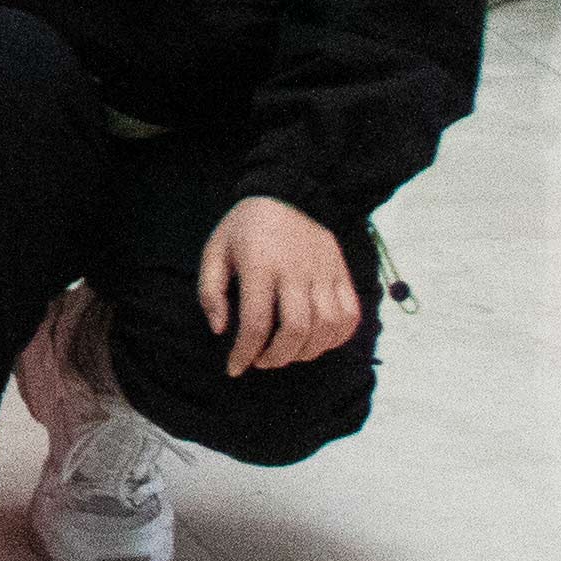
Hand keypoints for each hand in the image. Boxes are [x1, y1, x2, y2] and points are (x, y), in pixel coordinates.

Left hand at [197, 196, 360, 374]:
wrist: (289, 192)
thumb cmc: (246, 226)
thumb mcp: (216, 250)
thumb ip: (211, 291)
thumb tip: (220, 330)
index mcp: (260, 265)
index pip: (256, 322)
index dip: (244, 353)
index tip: (235, 368)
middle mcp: (296, 271)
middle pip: (296, 330)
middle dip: (278, 357)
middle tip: (262, 361)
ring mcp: (324, 272)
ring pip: (326, 327)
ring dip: (307, 352)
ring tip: (287, 352)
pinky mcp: (342, 273)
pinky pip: (350, 315)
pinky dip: (337, 338)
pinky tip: (318, 341)